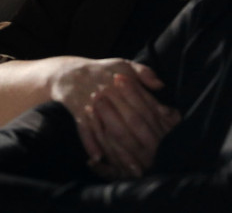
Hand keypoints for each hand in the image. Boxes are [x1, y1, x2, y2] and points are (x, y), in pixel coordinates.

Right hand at [43, 57, 173, 173]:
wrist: (67, 73)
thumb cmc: (101, 71)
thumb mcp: (123, 64)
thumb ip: (144, 72)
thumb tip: (161, 85)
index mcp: (120, 82)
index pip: (141, 103)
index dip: (154, 121)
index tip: (164, 138)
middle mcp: (105, 93)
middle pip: (125, 120)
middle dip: (137, 141)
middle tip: (149, 161)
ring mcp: (90, 103)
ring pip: (105, 129)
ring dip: (115, 149)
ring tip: (128, 167)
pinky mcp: (76, 111)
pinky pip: (83, 129)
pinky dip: (89, 143)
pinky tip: (97, 158)